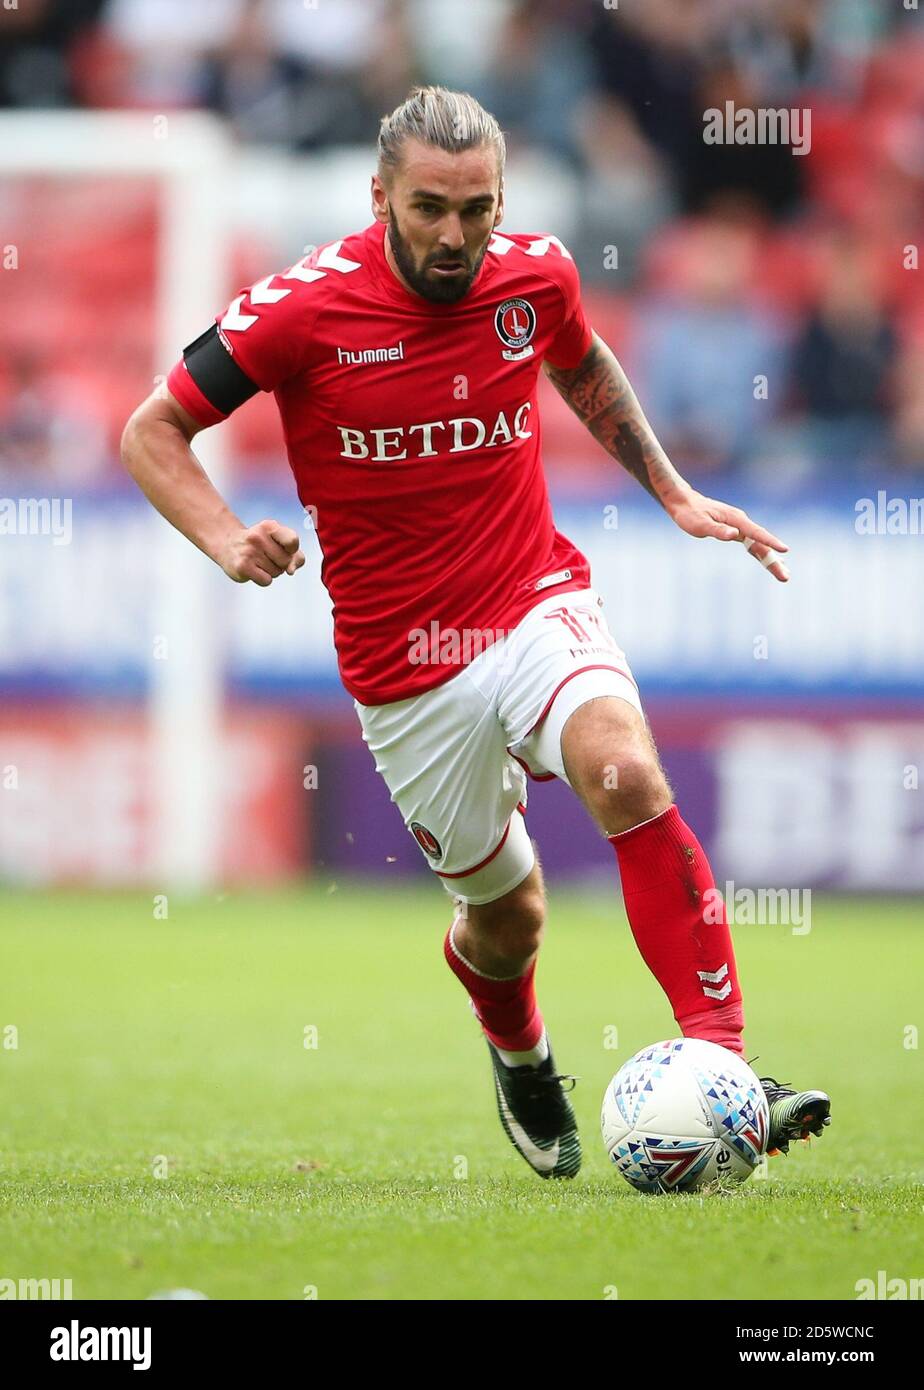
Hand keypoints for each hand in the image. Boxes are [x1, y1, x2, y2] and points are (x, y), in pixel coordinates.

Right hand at [217, 520, 305, 585]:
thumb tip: (292, 570)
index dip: (293, 550)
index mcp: (269, 526)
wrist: (227, 544)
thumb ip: (293, 553)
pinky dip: (263, 579)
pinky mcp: (243, 567)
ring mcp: (249, 552)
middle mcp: (258, 537)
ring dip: (271, 571)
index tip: (285, 549)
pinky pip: (267, 581)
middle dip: (281, 563)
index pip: (292, 541)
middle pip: (286, 561)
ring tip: (258, 562)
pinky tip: (254, 570)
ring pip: (277, 572)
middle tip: (267, 556)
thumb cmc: (257, 544)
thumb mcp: (275, 540)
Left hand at [666, 489, 789, 582]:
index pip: (757, 533)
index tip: (785, 550)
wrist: (683, 502)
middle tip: (786, 577)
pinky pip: (752, 544)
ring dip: (771, 560)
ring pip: (759, 545)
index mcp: (736, 520)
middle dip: (774, 561)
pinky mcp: (735, 530)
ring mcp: (739, 526)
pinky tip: (770, 560)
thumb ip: (718, 530)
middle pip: (762, 543)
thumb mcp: (701, 524)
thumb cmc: (690, 514)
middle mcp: (741, 523)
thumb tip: (734, 535)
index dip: (770, 542)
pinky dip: (762, 553)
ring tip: (784, 574)